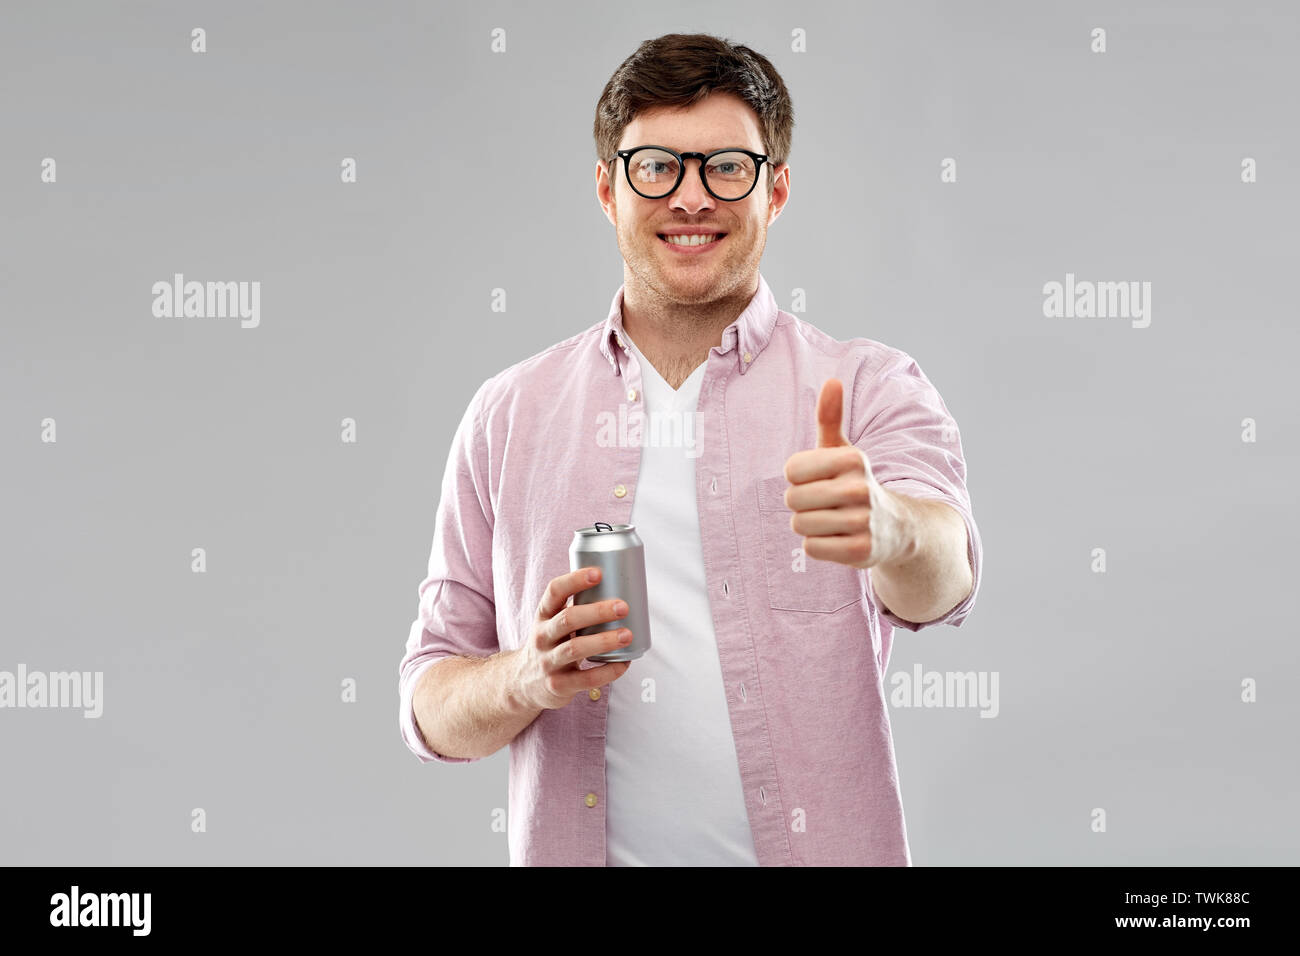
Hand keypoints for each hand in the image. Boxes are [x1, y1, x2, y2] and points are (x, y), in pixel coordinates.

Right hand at [512, 566, 634, 710]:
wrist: (521, 684)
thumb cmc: (549, 646)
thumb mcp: (551, 624)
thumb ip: (576, 609)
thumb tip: (618, 588)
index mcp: (543, 616)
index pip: (554, 591)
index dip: (575, 580)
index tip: (598, 573)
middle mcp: (542, 637)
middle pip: (568, 619)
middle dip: (597, 611)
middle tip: (623, 607)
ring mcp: (548, 662)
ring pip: (575, 648)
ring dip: (604, 640)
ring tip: (627, 635)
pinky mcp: (558, 685)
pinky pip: (586, 678)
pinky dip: (608, 671)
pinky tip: (624, 663)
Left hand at [781, 378, 909, 569]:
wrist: (897, 527)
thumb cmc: (855, 483)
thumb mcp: (844, 450)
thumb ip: (830, 418)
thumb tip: (831, 380)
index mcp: (852, 458)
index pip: (791, 470)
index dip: (798, 478)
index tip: (818, 479)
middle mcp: (859, 488)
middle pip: (792, 499)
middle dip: (802, 504)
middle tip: (825, 503)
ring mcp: (862, 521)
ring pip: (800, 525)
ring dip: (809, 526)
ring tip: (832, 521)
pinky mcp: (861, 551)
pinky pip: (811, 548)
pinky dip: (818, 546)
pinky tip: (838, 539)